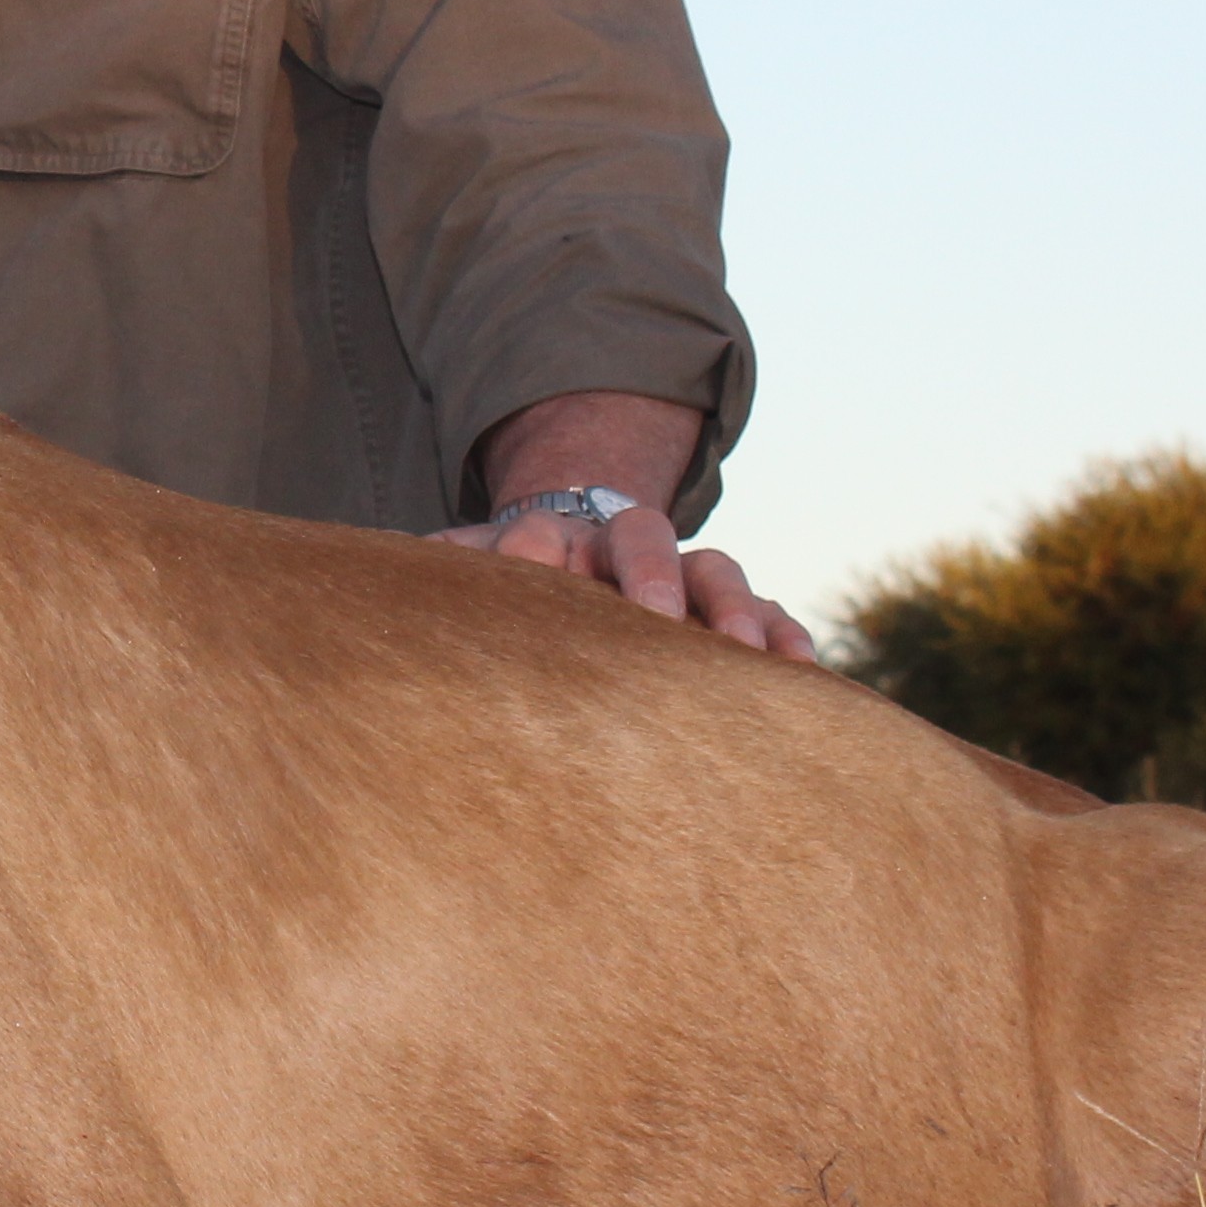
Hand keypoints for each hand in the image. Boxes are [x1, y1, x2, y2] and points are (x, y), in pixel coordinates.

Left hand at [438, 494, 817, 659]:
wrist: (569, 581)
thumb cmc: (510, 599)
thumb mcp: (470, 581)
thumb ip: (446, 575)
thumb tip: (403, 572)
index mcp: (560, 539)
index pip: (558, 531)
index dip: (546, 549)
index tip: (534, 567)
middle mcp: (628, 554)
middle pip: (648, 539)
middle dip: (652, 573)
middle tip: (654, 614)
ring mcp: (688, 585)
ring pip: (720, 575)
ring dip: (733, 608)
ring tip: (741, 650)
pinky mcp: (733, 624)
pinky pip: (772, 621)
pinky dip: (787, 640)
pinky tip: (802, 676)